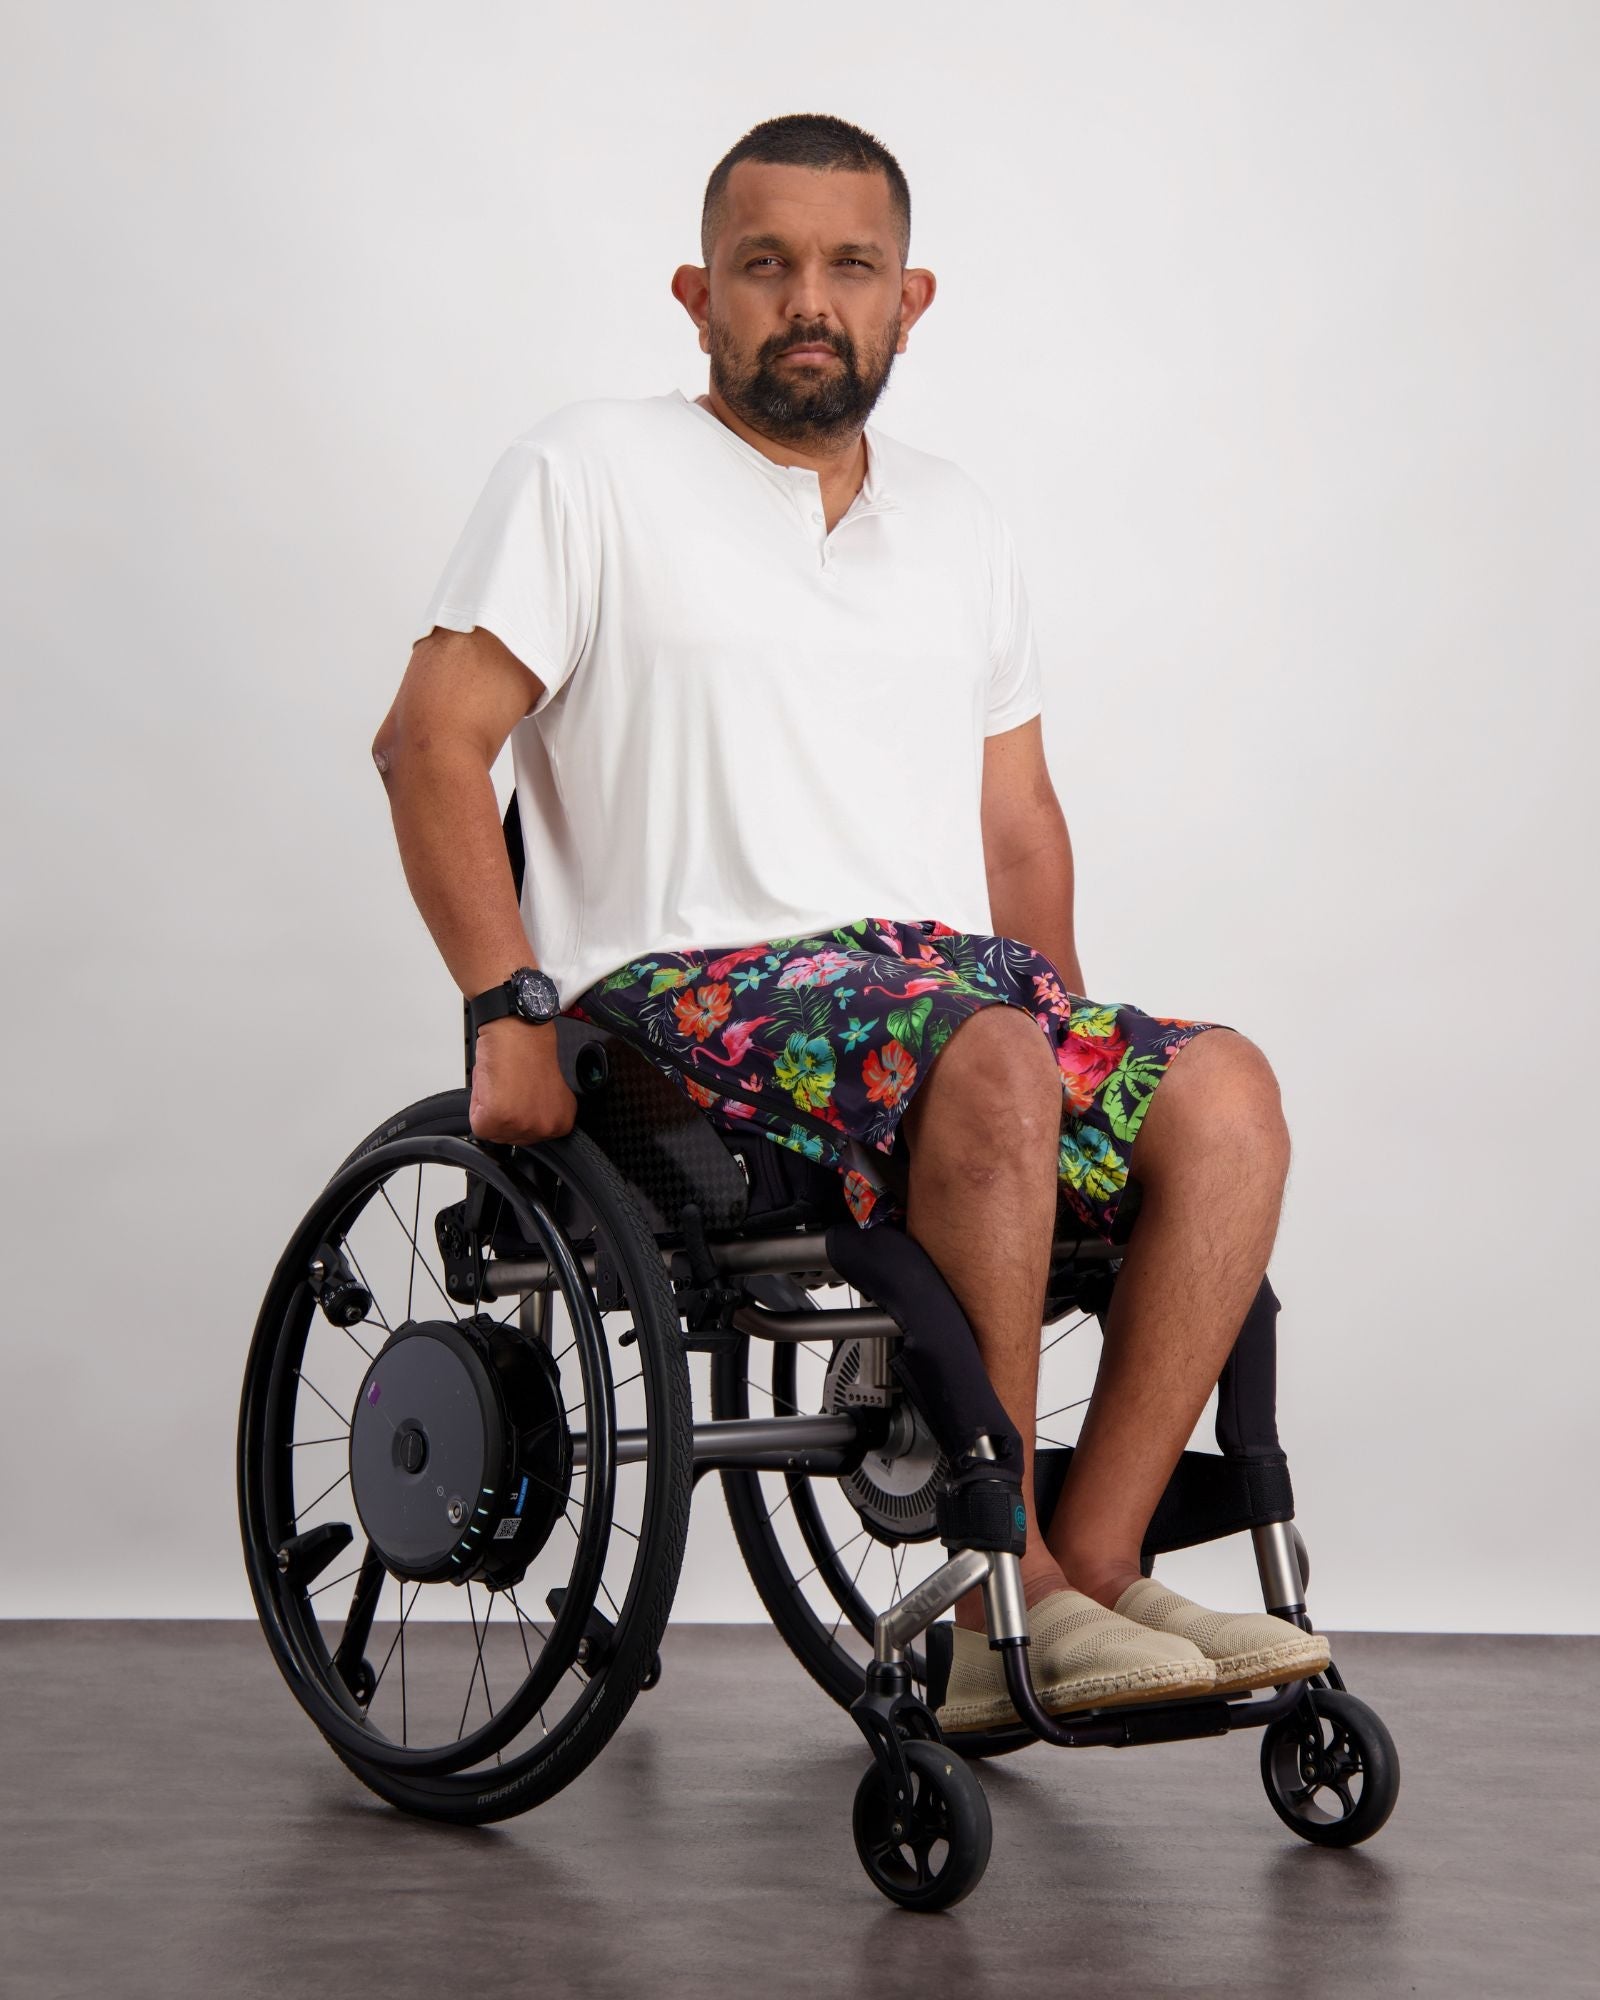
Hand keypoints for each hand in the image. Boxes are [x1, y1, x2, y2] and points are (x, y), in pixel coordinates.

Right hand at [468, 1018, 577, 1143]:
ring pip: (492, 1130)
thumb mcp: (547, 1092)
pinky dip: (477, 1103)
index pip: (528, 1136)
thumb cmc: (531, 1048)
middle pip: (509, 1136)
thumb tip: (524, 1120)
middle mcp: (545, 1127)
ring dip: (490, 1107)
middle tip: (509, 1086)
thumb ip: (538, 1113)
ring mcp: (521, 1125)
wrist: (518, 1028)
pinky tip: (493, 1084)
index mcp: (561, 1122)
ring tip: (502, 1083)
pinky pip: (477, 1123)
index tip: (520, 1095)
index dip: (517, 1113)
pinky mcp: (497, 1118)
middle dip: (503, 1113)